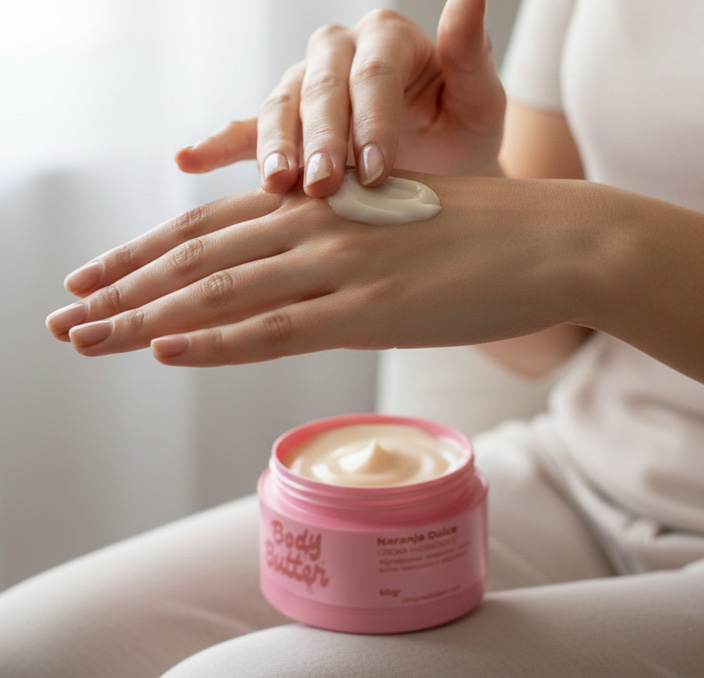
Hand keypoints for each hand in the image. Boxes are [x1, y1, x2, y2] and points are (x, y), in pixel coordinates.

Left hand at [45, 173, 586, 366]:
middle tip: (62, 318)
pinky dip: (217, 340)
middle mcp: (318, 226)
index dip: (143, 254)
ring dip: (146, 318)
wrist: (555, 239)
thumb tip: (300, 281)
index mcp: (322, 203)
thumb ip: (339, 248)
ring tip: (85, 339)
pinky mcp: (374, 311)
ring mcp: (343, 266)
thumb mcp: (393, 228)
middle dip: (122, 288)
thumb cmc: (480, 234)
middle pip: (196, 258)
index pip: (209, 228)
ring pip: (223, 293)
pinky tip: (165, 349)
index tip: (95, 279)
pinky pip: (278, 327)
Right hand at [175, 0, 504, 197]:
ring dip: (275, 146)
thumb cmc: (462, 135)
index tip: (377, 172)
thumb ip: (469, 53)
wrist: (441, 171)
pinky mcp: (285, 127)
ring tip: (276, 182)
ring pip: (280, 108)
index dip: (371, 120)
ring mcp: (305, 89)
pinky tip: (190, 159)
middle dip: (320, 138)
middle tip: (322, 184)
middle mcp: (339, 56)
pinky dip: (219, 145)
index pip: (372, 74)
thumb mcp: (479, 101)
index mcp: (388, 41)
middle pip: (320, 88)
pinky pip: (245, 131)